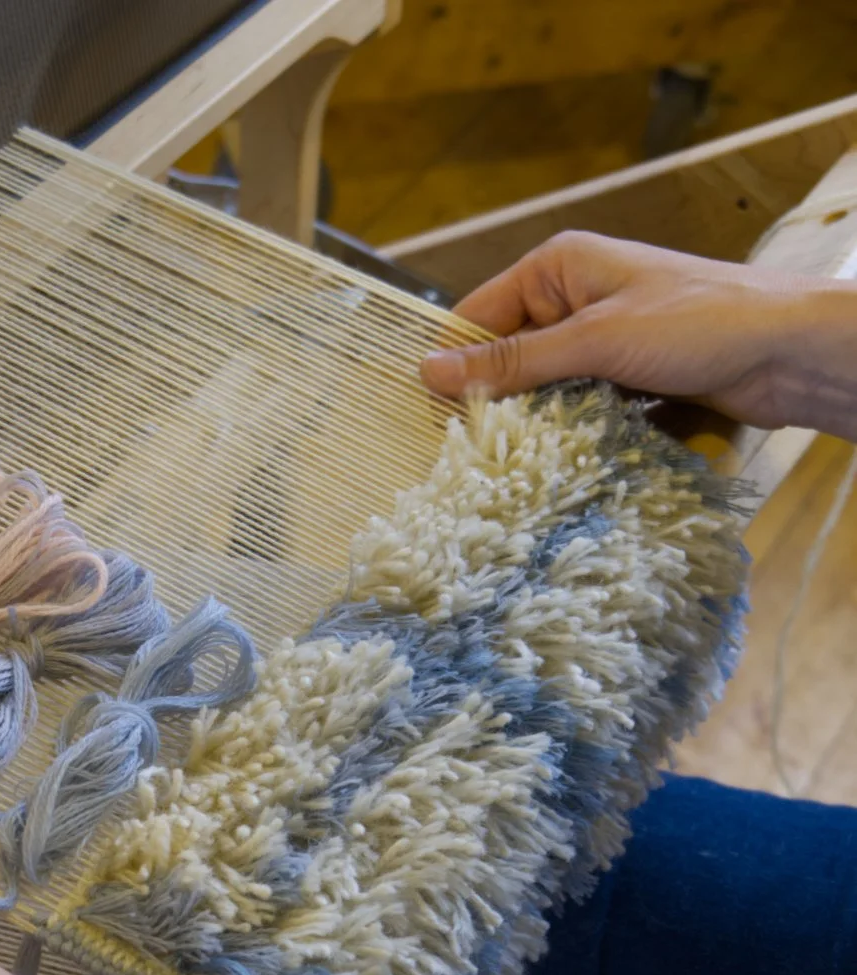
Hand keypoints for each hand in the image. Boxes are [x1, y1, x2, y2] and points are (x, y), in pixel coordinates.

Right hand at [420, 231, 856, 439]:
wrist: (790, 351)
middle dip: (494, 401)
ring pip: (541, 388)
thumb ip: (511, 361)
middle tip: (472, 451)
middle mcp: (573, 298)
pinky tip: (561, 458)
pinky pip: (576, 407)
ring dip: (534, 422)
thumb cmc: (700, 323)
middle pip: (506, 357)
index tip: (433, 417)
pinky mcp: (624, 377)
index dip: (455, 365)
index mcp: (557, 268)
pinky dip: (569, 431)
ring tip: (516, 460)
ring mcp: (600, 340)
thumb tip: (429, 372)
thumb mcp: (594, 341)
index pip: (477, 317)